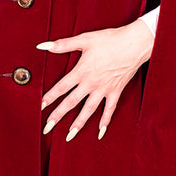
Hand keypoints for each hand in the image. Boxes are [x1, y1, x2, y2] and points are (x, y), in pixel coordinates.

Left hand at [37, 19, 154, 140]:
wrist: (134, 44)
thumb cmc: (110, 40)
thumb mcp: (85, 39)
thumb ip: (63, 44)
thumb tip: (43, 46)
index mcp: (82, 71)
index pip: (61, 87)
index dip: (49, 97)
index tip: (40, 106)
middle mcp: (91, 84)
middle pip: (71, 102)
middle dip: (58, 115)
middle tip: (47, 127)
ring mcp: (104, 89)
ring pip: (89, 110)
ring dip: (78, 123)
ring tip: (69, 135)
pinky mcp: (116, 91)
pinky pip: (110, 109)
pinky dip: (105, 121)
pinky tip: (100, 132)